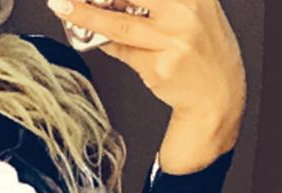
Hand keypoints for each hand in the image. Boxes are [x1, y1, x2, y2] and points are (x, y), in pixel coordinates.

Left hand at [47, 0, 245, 153]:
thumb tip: (110, 0)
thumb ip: (157, 3)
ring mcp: (172, 41)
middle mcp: (185, 12)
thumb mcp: (191, 12)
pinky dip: (108, 44)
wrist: (218, 94)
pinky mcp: (159, 67)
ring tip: (63, 7)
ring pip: (120, 25)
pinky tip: (99, 40)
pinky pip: (123, 52)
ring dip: (86, 15)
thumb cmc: (200, 49)